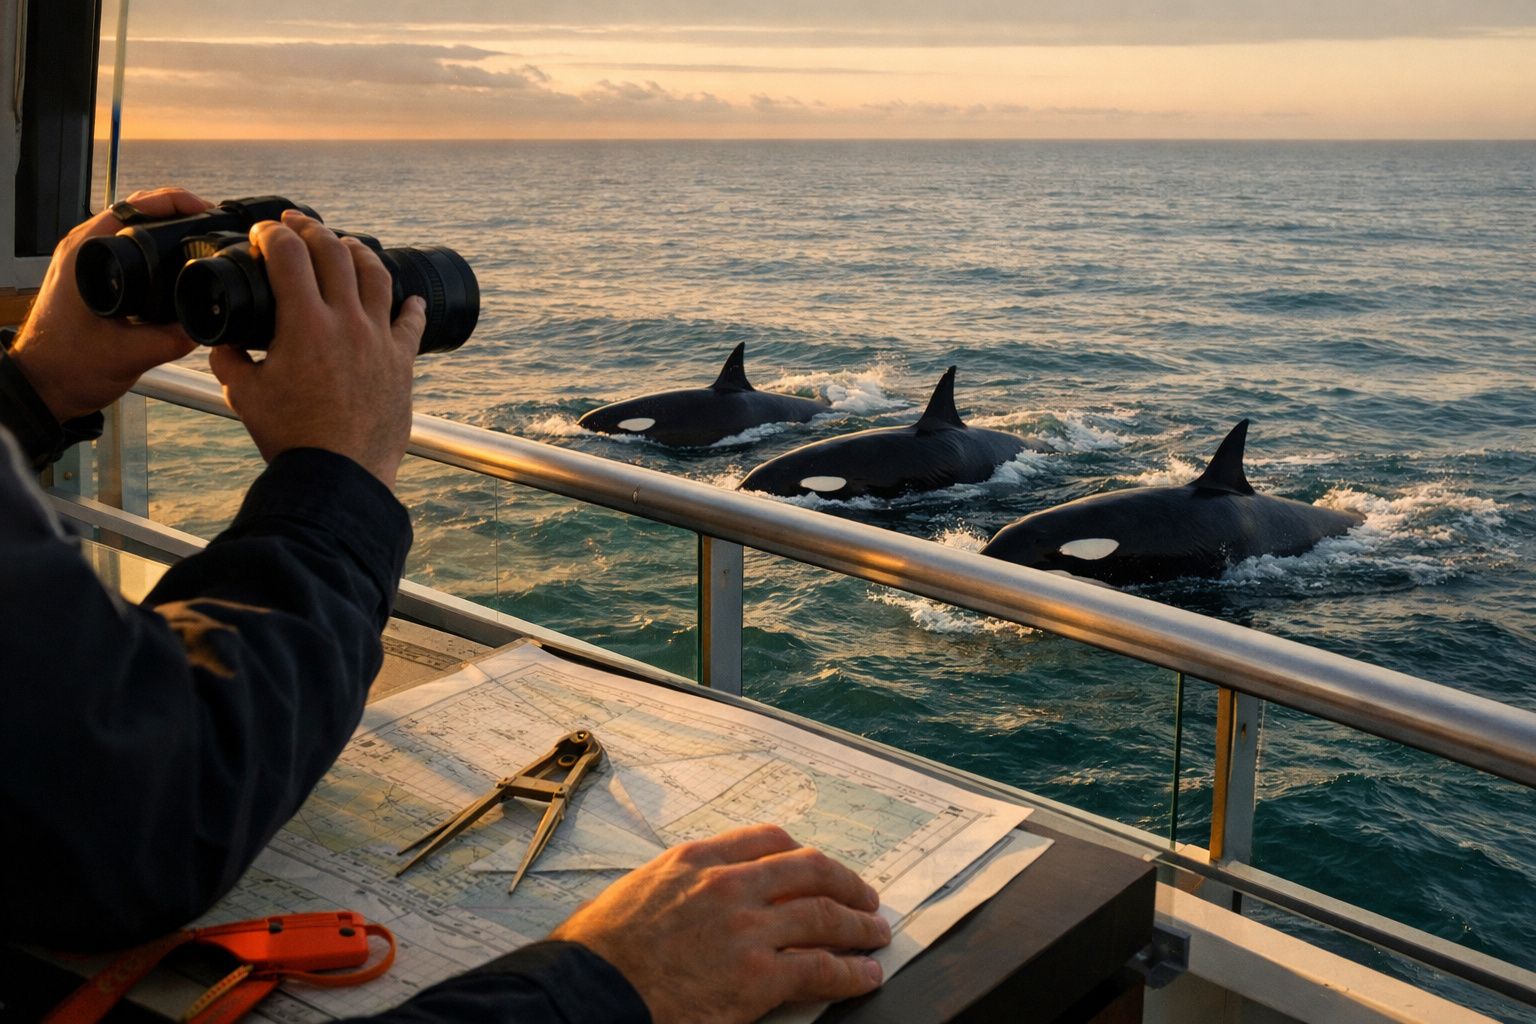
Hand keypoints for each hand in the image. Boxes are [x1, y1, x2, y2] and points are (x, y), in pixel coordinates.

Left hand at [8, 187, 211, 420]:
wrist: (42, 387)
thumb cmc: (66, 369)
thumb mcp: (130, 355)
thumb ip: (174, 339)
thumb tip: (209, 321)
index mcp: (85, 254)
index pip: (136, 207)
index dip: (178, 203)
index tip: (206, 212)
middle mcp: (80, 249)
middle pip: (137, 211)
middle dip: (178, 212)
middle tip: (211, 222)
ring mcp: (82, 261)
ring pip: (130, 228)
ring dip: (164, 228)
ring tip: (197, 237)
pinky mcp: (88, 276)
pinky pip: (124, 248)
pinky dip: (152, 247)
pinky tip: (173, 262)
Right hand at [208, 211, 425, 488]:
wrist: (340, 473)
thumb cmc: (291, 437)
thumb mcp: (245, 396)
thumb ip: (228, 361)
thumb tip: (222, 344)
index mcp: (305, 323)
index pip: (288, 255)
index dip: (271, 233)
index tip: (262, 232)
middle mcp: (347, 321)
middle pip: (334, 253)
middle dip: (311, 229)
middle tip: (297, 224)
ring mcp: (379, 339)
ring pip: (376, 276)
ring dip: (359, 252)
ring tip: (347, 244)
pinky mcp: (402, 361)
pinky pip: (411, 323)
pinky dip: (411, 305)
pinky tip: (412, 298)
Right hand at [549, 824, 889, 1023]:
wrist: (588, 993)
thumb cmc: (598, 952)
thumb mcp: (636, 892)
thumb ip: (676, 886)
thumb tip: (691, 898)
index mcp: (696, 860)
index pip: (767, 839)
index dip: (801, 852)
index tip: (815, 863)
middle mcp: (728, 885)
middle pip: (809, 870)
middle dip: (845, 882)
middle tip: (864, 895)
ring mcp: (747, 930)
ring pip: (825, 916)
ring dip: (859, 925)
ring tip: (876, 934)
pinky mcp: (757, 978)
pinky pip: (821, 969)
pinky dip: (852, 972)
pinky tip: (865, 975)